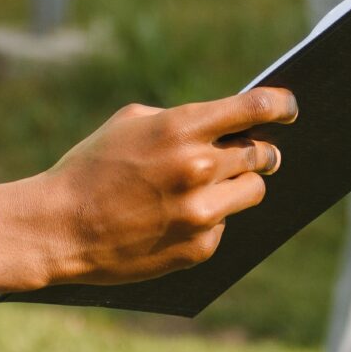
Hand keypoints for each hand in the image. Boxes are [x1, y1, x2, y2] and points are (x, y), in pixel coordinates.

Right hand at [0, 88, 295, 291]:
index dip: (280, 104)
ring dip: (241, 185)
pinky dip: (210, 219)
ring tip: (215, 185)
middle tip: (258, 153)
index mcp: (183, 128)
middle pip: (261, 154)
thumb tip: (223, 124)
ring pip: (253, 191)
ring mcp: (203, 212)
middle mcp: (200, 168)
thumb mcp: (131, 124)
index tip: (290, 107)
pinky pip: (224, 225)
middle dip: (261, 151)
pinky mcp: (200, 247)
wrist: (60, 226)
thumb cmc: (91, 167)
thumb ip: (180, 120)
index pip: (254, 108)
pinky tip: (176, 218)